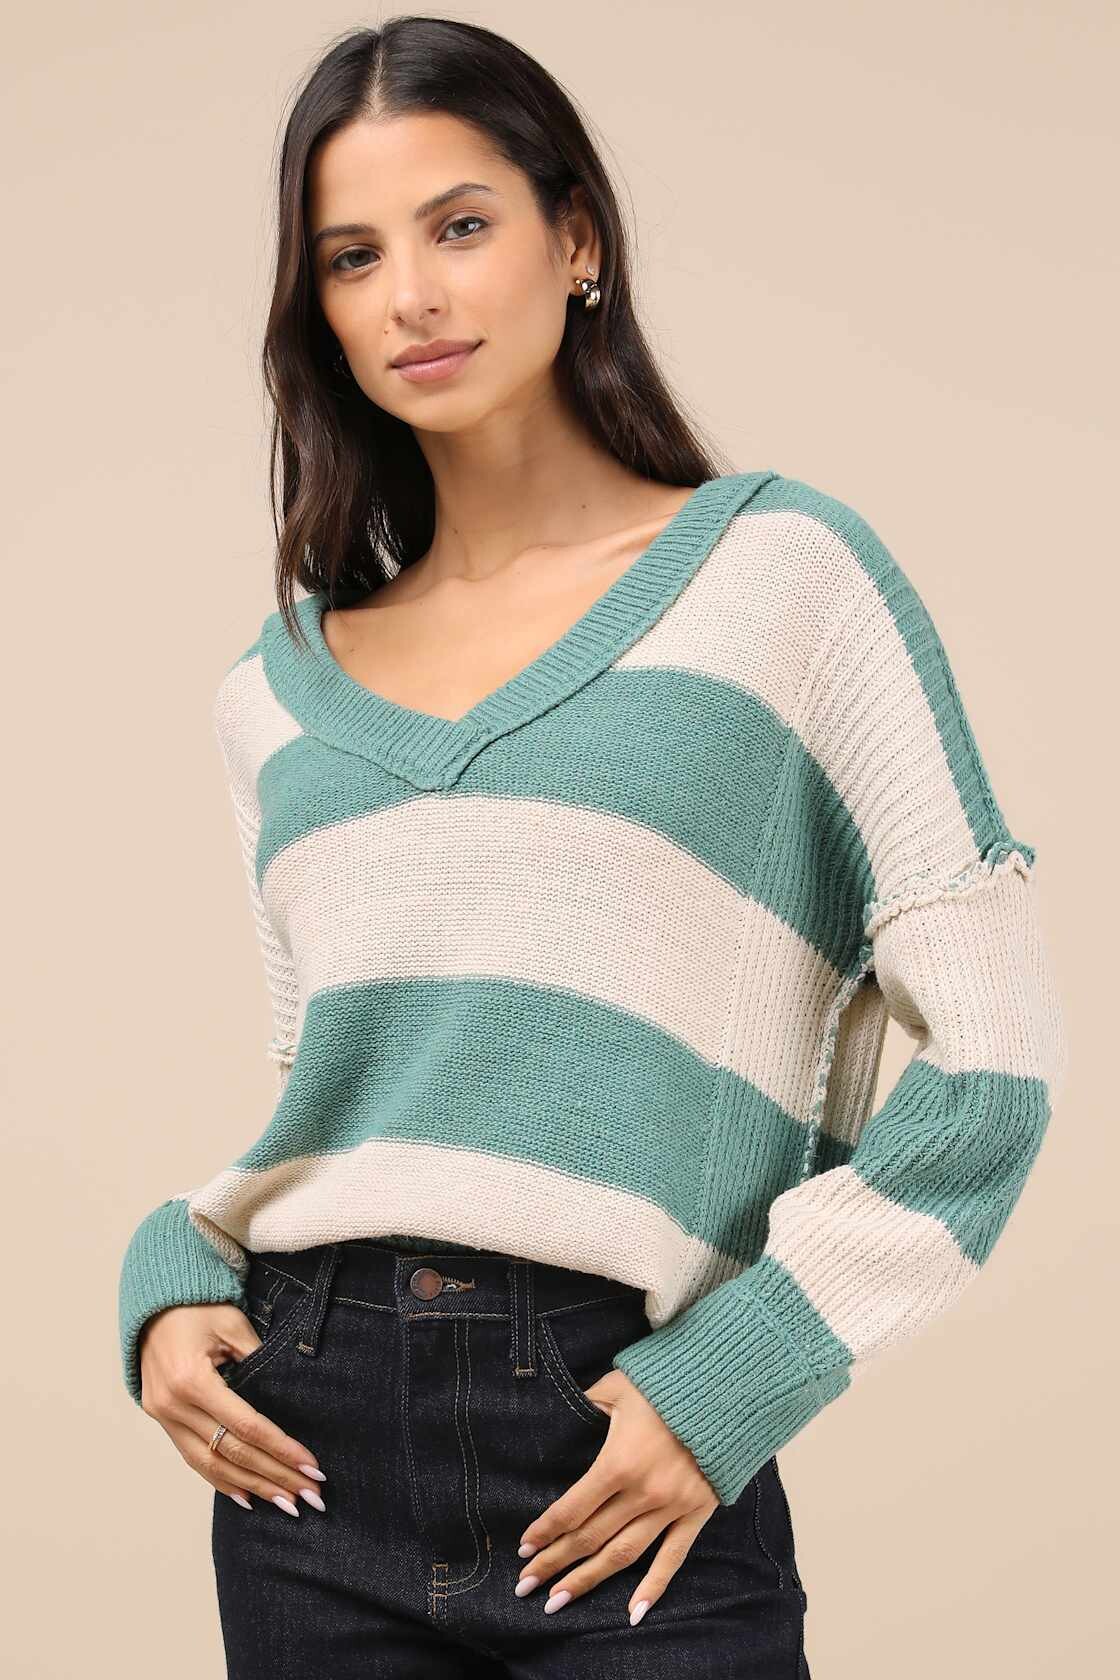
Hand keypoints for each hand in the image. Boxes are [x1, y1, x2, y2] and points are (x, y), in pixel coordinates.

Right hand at [137, 1304, 326, 1515]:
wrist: (154, 1303)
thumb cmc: (198, 1308)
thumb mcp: (233, 1324)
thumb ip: (259, 1361)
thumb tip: (290, 1399)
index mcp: (192, 1380)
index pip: (246, 1427)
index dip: (281, 1450)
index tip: (311, 1467)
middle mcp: (173, 1405)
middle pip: (232, 1453)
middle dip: (274, 1476)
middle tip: (309, 1495)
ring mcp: (163, 1416)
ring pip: (211, 1465)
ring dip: (251, 1486)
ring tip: (286, 1503)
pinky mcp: (162, 1420)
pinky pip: (192, 1458)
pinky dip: (220, 1480)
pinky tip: (246, 1497)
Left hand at [514, 1366, 718, 1625]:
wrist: (725, 1389)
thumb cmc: (664, 1385)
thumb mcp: (616, 1386)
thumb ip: (586, 1404)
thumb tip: (559, 1414)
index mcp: (618, 1462)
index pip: (572, 1509)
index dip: (545, 1531)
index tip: (524, 1548)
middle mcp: (642, 1492)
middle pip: (590, 1538)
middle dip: (554, 1563)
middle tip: (526, 1585)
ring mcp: (671, 1507)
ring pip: (622, 1555)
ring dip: (588, 1580)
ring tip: (557, 1602)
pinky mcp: (696, 1513)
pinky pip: (672, 1558)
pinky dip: (653, 1588)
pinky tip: (633, 1613)